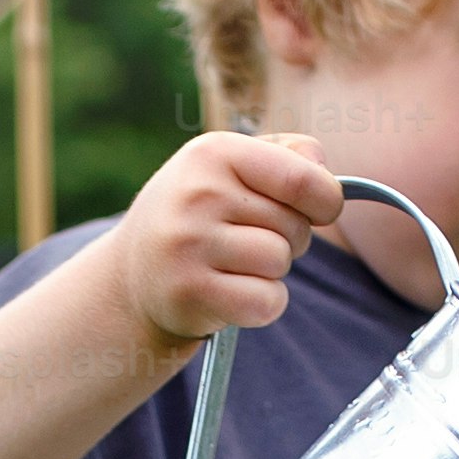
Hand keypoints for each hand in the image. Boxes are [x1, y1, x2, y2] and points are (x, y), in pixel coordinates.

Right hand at [105, 131, 344, 352]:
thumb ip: (287, 156)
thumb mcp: (230, 168)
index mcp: (214, 153)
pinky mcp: (190, 292)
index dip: (327, 201)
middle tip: (249, 241)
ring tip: (237, 265)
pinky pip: (266, 302)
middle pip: (295, 226)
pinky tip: (235, 294)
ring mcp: (189, 244)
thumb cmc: (198, 216)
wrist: (132, 275)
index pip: (303, 179)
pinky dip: (263, 304)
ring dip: (273, 272)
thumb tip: (325, 178)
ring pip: (280, 262)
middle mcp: (198, 194)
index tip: (319, 210)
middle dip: (289, 239)